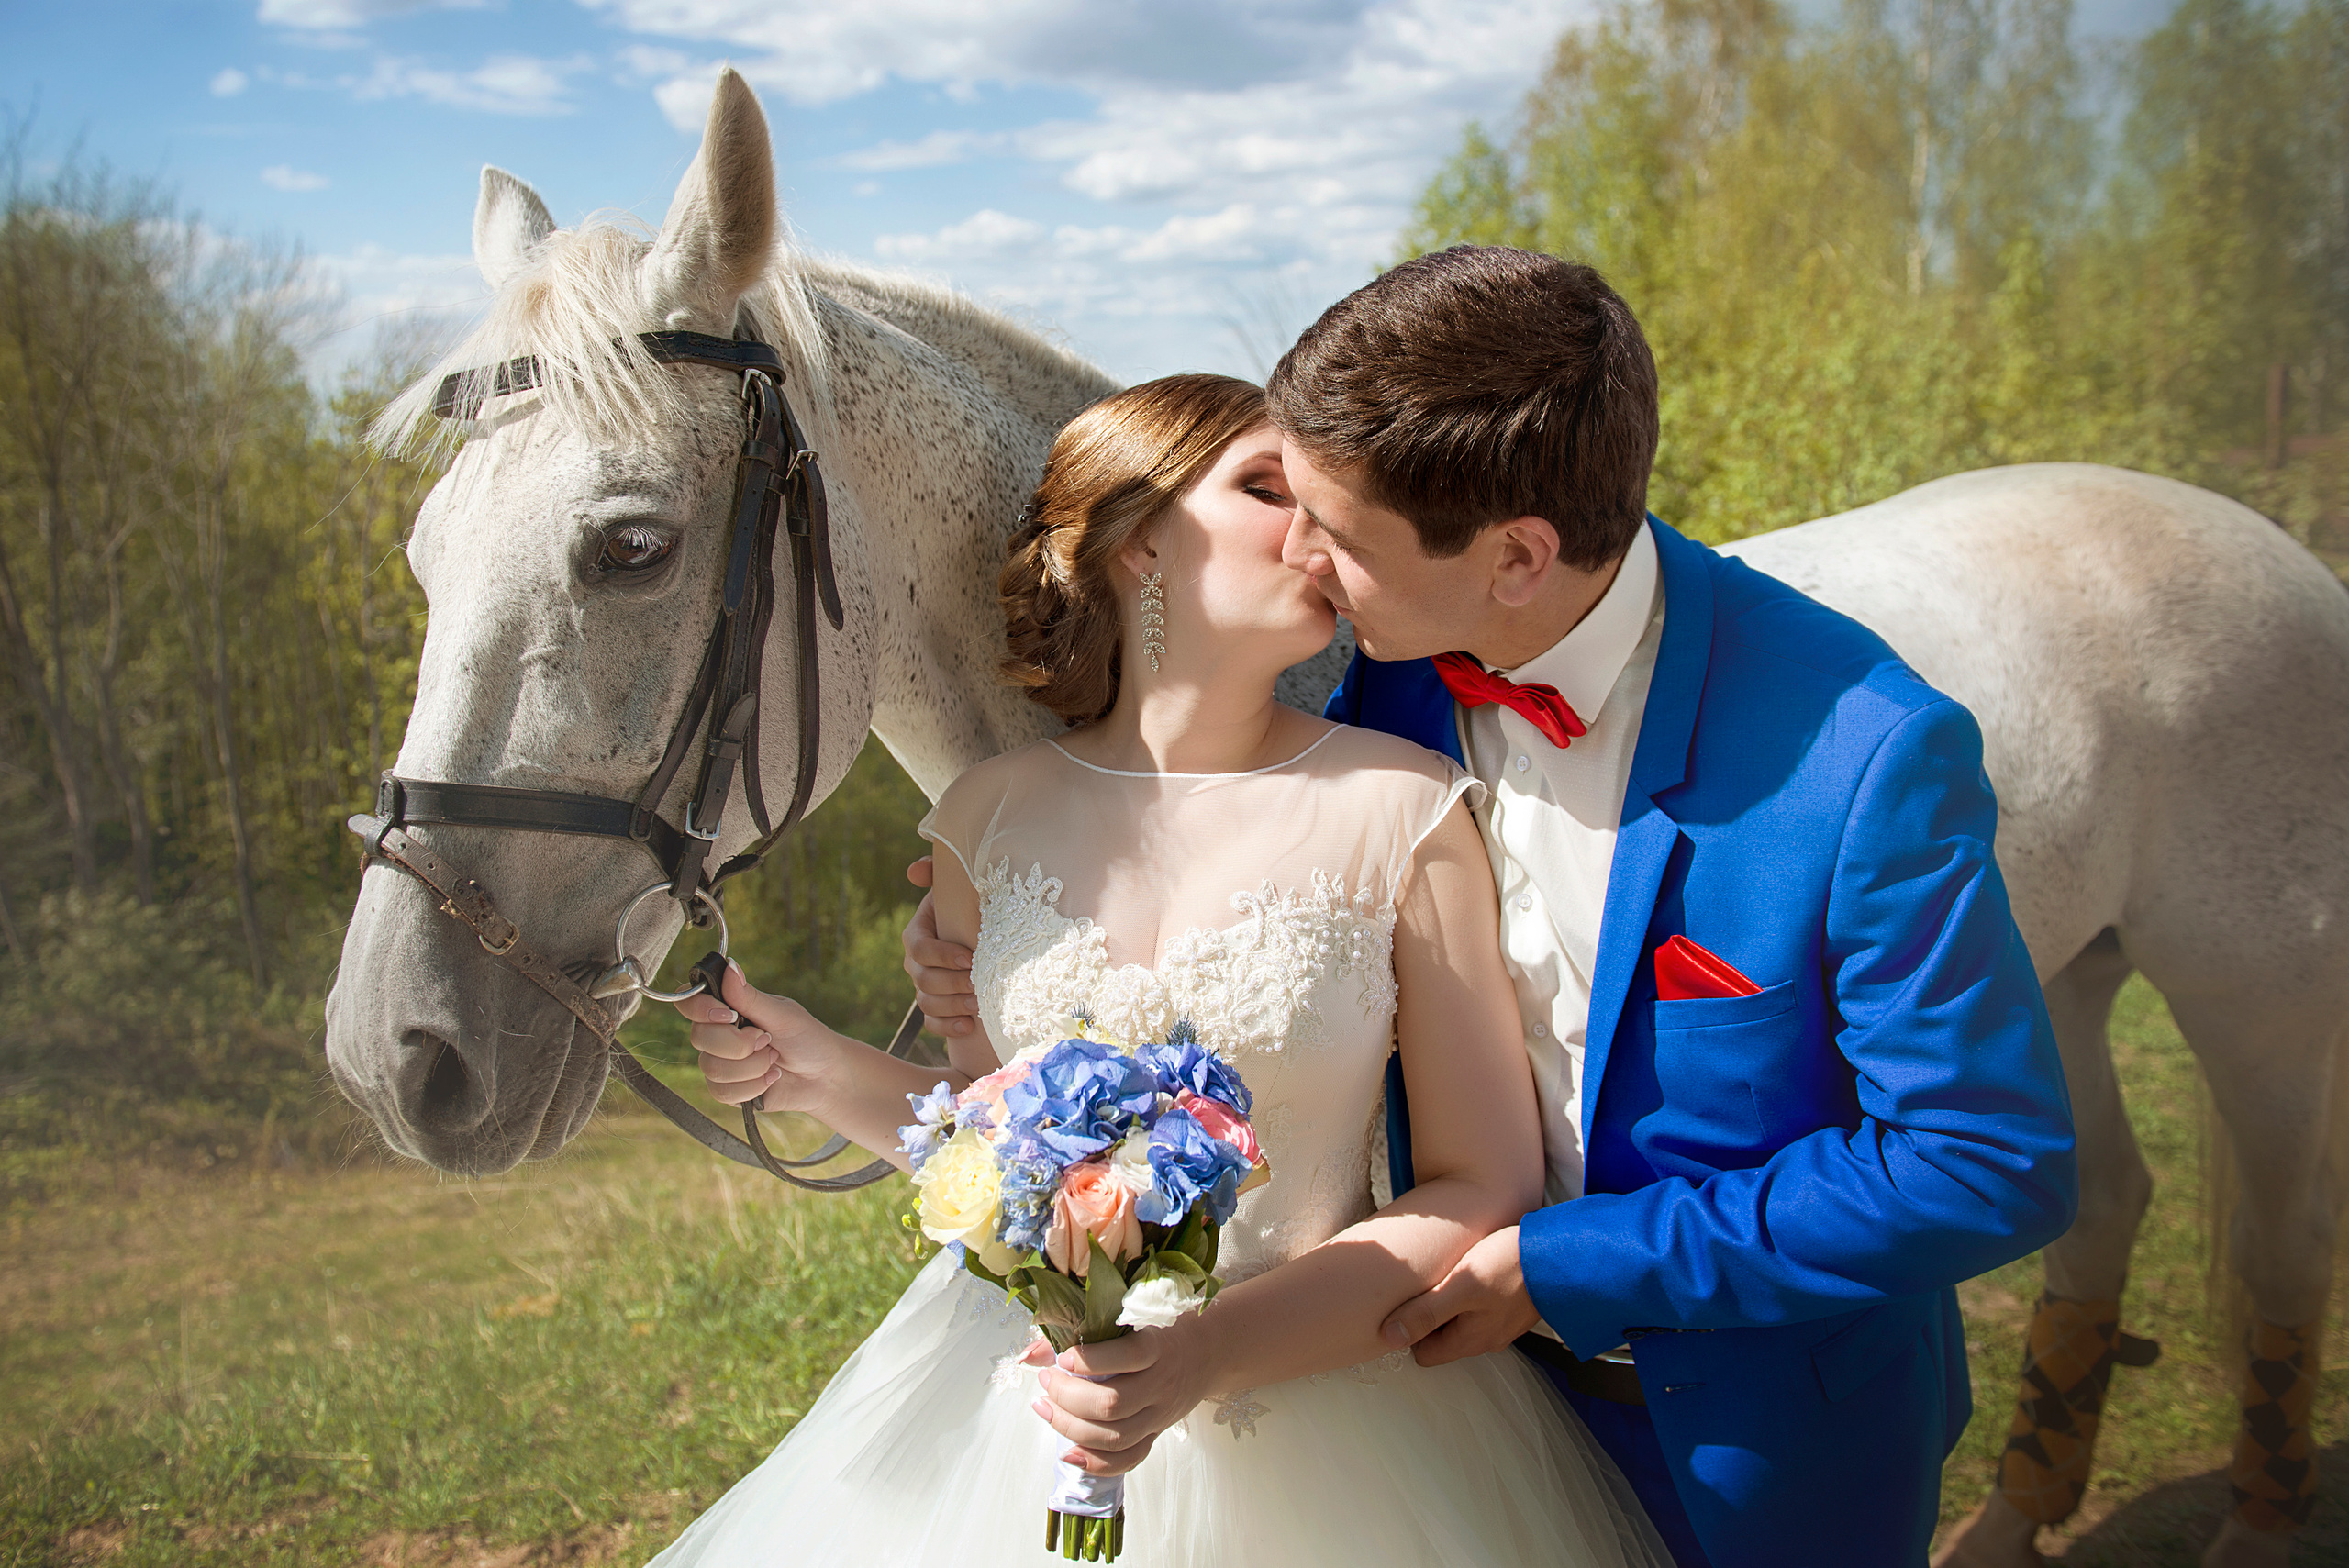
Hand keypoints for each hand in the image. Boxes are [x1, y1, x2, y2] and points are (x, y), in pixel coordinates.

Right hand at [672, 962, 834, 1115]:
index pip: (690, 1002)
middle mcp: (718, 1035)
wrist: (825, 1077)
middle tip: (767, 1039)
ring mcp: (720, 1063)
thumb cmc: (806, 1038)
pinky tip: (772, 1078)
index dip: (699, 1008)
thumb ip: (750, 996)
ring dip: (753, 1066)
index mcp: (727, 1009)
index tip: (728, 1014)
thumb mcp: (782, 1014)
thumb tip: (729, 965)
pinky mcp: (728, 1091)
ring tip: (774, 1059)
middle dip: (739, 1043)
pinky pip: (723, 1092)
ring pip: (712, 1068)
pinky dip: (754, 1085)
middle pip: (699, 1038)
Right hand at [901, 862, 978, 1037]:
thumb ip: (935, 871)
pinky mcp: (936, 1007)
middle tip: (979, 984)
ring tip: (979, 1005)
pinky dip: (948, 1027)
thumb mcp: (954, 885)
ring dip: (954, 1006)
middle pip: (924, 980)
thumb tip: (916, 871)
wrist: (978, 931)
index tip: (969, 957)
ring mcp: (924, 987)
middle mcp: (916, 963)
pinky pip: (932, 1022)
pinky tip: (969, 1026)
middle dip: (952, 984)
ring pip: (928, 1003)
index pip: (919, 948)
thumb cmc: (967, 905)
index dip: (941, 955)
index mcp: (917, 934)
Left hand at [1026, 1321, 1214, 1476]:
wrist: (1206, 1353)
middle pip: (1113, 1404)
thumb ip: (1079, 1331)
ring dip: (1071, 1427)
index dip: (1090, 1360)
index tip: (1063, 1356)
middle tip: (1046, 1381)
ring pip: (1115, 1436)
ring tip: (1045, 1408)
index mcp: (1157, 1347)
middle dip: (1068, 1396)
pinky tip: (1068, 1453)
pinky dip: (1096, 1463)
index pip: (1128, 1357)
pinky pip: (1128, 1459)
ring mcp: (1159, 1415)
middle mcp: (1160, 1384)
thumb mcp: (1129, 1318)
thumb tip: (1030, 1355)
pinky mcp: (1155, 1435)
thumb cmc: (1159, 1329)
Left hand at [1379, 1226, 1540, 1366]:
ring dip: (1450, 1302)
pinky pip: (1481, 1309)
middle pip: (1442, 1338)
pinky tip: (1472, 1269)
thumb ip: (1425, 1313)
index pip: (1424, 1354)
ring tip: (1446, 1273)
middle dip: (1428, 1315)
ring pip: (1462, 1322)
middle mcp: (1487, 1340)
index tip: (1405, 1302)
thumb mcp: (1460, 1287)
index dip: (1410, 1331)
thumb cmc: (1511, 1267)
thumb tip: (1389, 1336)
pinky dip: (1471, 1295)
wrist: (1564, 1255)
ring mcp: (1502, 1325)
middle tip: (1423, 1283)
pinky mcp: (1513, 1307)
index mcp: (1470, 1341)